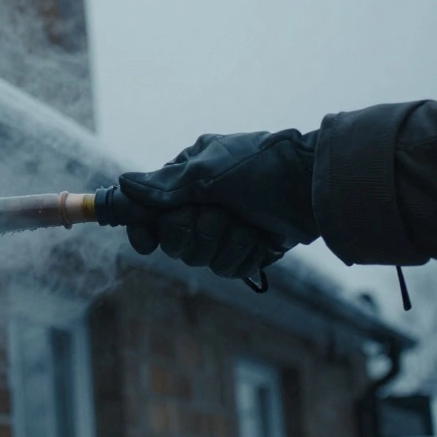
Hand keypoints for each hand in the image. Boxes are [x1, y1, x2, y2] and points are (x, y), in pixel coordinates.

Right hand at [118, 129, 319, 277]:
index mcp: (185, 181)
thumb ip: (163, 185)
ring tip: (248, 223)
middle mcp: (201, 205)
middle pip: (173, 242)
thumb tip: (122, 184)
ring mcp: (224, 230)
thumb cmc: (261, 167)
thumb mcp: (208, 172)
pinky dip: (246, 254)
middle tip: (218, 214)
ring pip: (202, 260)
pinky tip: (262, 238)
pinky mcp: (246, 249)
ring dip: (226, 243)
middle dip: (197, 232)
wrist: (314, 186)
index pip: (147, 212)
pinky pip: (228, 269)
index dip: (143, 229)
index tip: (146, 239)